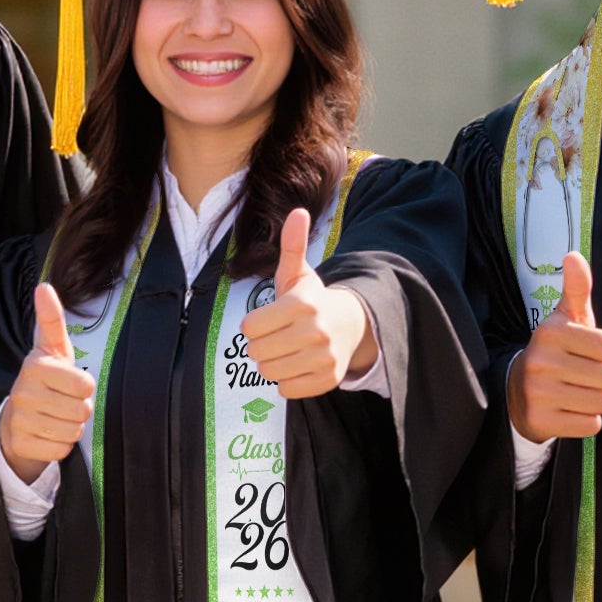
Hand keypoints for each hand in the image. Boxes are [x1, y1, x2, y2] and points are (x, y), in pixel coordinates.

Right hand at [0, 283, 95, 483]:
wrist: (16, 418)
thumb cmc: (45, 379)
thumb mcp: (51, 348)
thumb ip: (51, 319)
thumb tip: (44, 286)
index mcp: (35, 366)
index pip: (85, 385)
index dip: (84, 386)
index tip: (69, 382)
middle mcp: (24, 392)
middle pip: (82, 411)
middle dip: (79, 409)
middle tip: (63, 402)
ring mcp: (20, 420)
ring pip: (73, 432)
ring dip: (71, 427)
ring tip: (56, 416)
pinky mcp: (21, 444)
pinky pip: (61, 450)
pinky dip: (60, 445)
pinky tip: (47, 433)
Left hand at [237, 207, 373, 399]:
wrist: (350, 325)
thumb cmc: (312, 300)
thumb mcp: (299, 273)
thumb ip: (291, 245)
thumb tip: (297, 211)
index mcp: (303, 304)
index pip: (250, 327)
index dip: (252, 325)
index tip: (266, 320)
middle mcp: (315, 332)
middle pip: (257, 352)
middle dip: (260, 345)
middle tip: (276, 336)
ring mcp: (324, 358)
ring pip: (269, 373)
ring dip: (271, 363)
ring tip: (285, 350)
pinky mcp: (328, 380)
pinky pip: (286, 389)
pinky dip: (286, 381)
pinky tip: (296, 365)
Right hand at [506, 251, 601, 439]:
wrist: (516, 392)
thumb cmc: (554, 352)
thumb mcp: (564, 319)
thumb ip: (576, 289)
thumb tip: (573, 256)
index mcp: (551, 332)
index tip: (586, 353)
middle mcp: (541, 361)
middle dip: (601, 379)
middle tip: (580, 375)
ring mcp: (539, 393)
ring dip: (595, 400)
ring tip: (575, 392)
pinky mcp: (541, 421)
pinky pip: (591, 425)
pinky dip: (585, 420)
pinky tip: (568, 410)